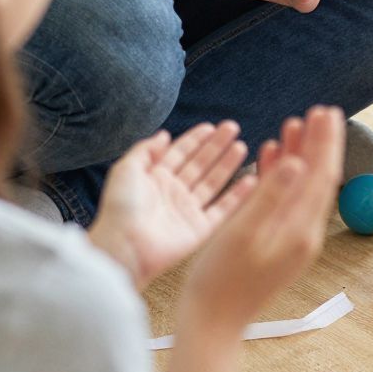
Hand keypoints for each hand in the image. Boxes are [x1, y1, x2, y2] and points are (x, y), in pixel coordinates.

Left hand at [88, 123, 249, 288]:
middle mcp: (173, 193)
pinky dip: (237, 197)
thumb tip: (164, 135)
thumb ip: (145, 150)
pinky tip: (251, 180)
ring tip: (241, 146)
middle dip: (216, 146)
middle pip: (200, 164)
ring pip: (213, 183)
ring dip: (227, 165)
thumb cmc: (121, 208)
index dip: (195, 139)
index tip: (211, 126)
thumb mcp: (125, 170)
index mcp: (155, 178)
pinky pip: (222, 210)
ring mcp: (187, 211)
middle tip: (233, 127)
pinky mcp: (199, 230)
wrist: (125, 245)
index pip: (180, 153)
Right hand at [180, 106, 345, 334]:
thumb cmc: (220, 280)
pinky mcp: (277, 244)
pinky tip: (272, 156)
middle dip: (318, 143)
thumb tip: (296, 161)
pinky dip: (281, 177)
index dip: (325, 142)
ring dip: (299, 156)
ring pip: (301, 189)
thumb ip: (270, 195)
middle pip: (318, 179)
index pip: (322, 176)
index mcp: (300, 230)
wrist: (212, 323)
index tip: (327, 112)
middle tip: (319, 111)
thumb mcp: (242, 232)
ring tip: (294, 124)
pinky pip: (285, 203)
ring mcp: (291, 240)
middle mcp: (303, 234)